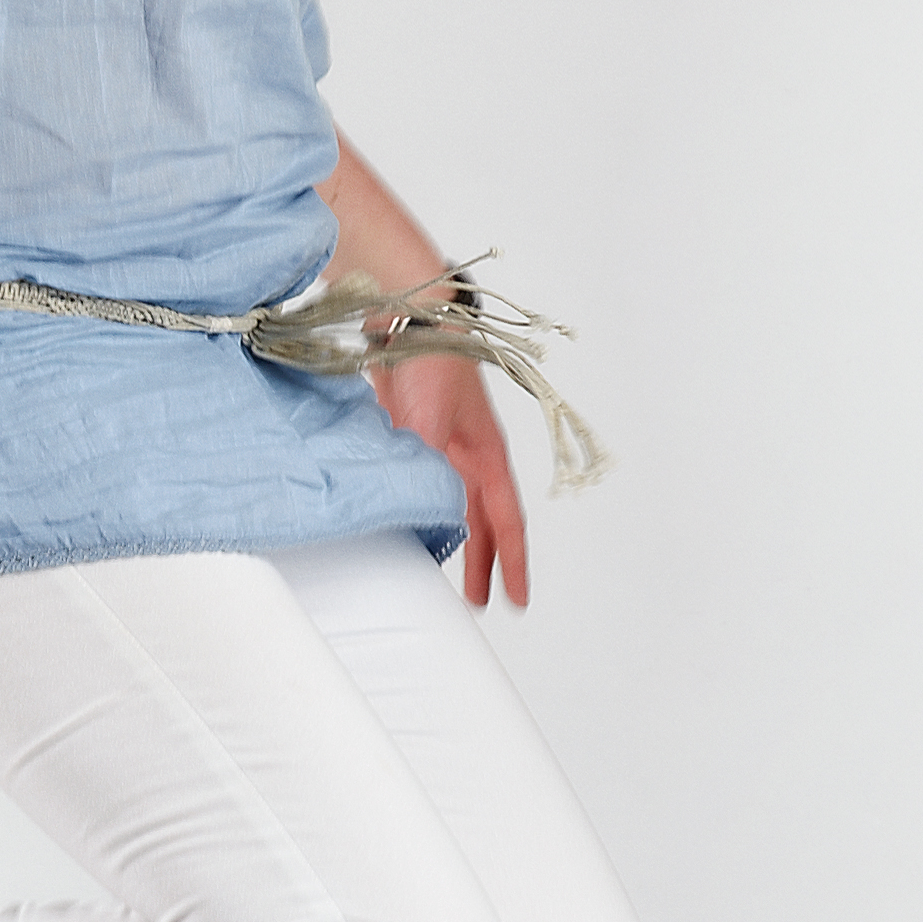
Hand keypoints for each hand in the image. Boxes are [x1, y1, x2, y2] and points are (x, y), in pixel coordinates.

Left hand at [379, 350, 530, 608]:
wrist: (408, 320)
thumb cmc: (434, 361)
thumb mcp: (432, 424)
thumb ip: (430, 470)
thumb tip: (428, 514)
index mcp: (488, 456)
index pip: (506, 521)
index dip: (513, 562)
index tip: (518, 599)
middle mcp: (470, 455)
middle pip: (481, 521)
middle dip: (483, 562)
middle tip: (477, 601)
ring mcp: (443, 446)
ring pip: (453, 506)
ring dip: (451, 539)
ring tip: (440, 570)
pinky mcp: (414, 436)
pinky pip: (424, 485)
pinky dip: (420, 508)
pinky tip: (404, 522)